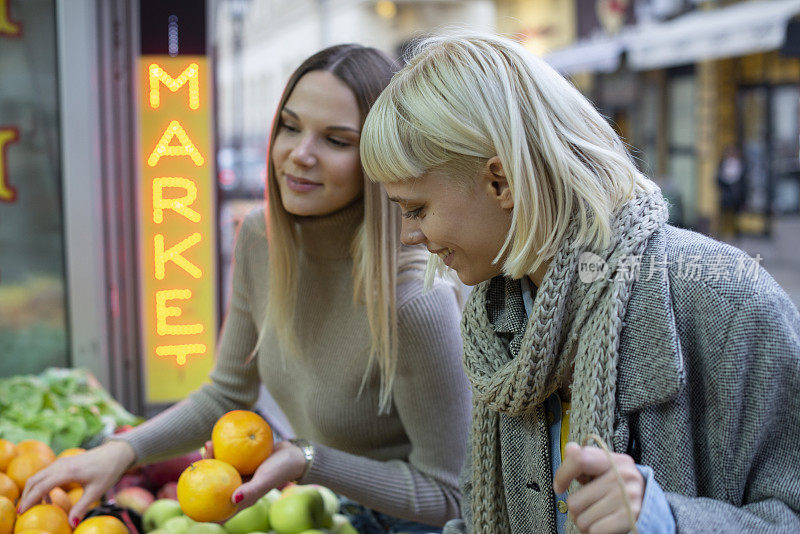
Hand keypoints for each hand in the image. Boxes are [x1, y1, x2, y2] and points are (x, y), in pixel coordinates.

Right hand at [18, 440, 136, 526]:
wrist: (117, 452)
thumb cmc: (109, 471)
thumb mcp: (97, 491)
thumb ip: (82, 507)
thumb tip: (71, 524)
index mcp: (68, 471)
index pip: (41, 486)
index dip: (30, 500)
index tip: (22, 512)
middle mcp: (61, 464)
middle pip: (35, 479)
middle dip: (27, 495)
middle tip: (24, 511)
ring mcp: (62, 461)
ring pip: (39, 475)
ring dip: (34, 490)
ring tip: (37, 507)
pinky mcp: (64, 462)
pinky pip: (46, 473)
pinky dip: (41, 485)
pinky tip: (49, 498)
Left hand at [202, 439, 305, 510]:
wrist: (294, 454)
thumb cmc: (281, 469)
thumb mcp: (265, 479)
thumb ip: (250, 490)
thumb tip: (231, 500)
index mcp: (241, 499)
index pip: (219, 511)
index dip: (203, 512)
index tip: (188, 505)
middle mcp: (238, 488)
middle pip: (214, 487)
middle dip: (201, 477)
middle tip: (197, 460)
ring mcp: (240, 475)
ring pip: (219, 469)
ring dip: (210, 458)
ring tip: (207, 443)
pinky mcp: (243, 462)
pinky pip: (228, 457)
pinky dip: (221, 449)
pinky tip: (215, 438)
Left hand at [553, 442, 643, 533]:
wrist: (653, 511)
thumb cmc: (622, 490)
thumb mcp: (607, 472)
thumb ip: (587, 462)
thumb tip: (570, 449)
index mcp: (615, 460)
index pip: (579, 459)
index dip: (562, 474)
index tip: (559, 487)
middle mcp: (623, 476)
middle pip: (574, 500)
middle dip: (578, 510)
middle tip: (590, 507)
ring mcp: (627, 497)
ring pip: (581, 519)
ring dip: (586, 523)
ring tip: (599, 516)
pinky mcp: (629, 517)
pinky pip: (594, 531)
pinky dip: (595, 533)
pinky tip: (605, 526)